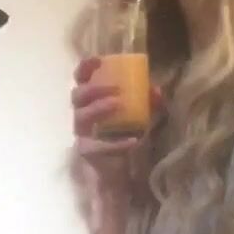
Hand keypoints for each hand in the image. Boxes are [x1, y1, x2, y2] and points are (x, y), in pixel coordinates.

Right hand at [72, 57, 161, 177]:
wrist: (118, 172)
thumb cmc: (124, 138)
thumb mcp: (140, 117)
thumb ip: (148, 103)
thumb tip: (156, 89)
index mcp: (90, 103)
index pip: (81, 81)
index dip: (85, 69)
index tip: (97, 60)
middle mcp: (82, 116)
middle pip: (77, 96)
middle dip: (94, 88)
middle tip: (116, 88)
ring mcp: (82, 134)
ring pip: (80, 118)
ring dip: (98, 108)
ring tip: (118, 104)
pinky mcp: (87, 152)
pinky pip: (97, 146)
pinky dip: (115, 143)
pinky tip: (133, 140)